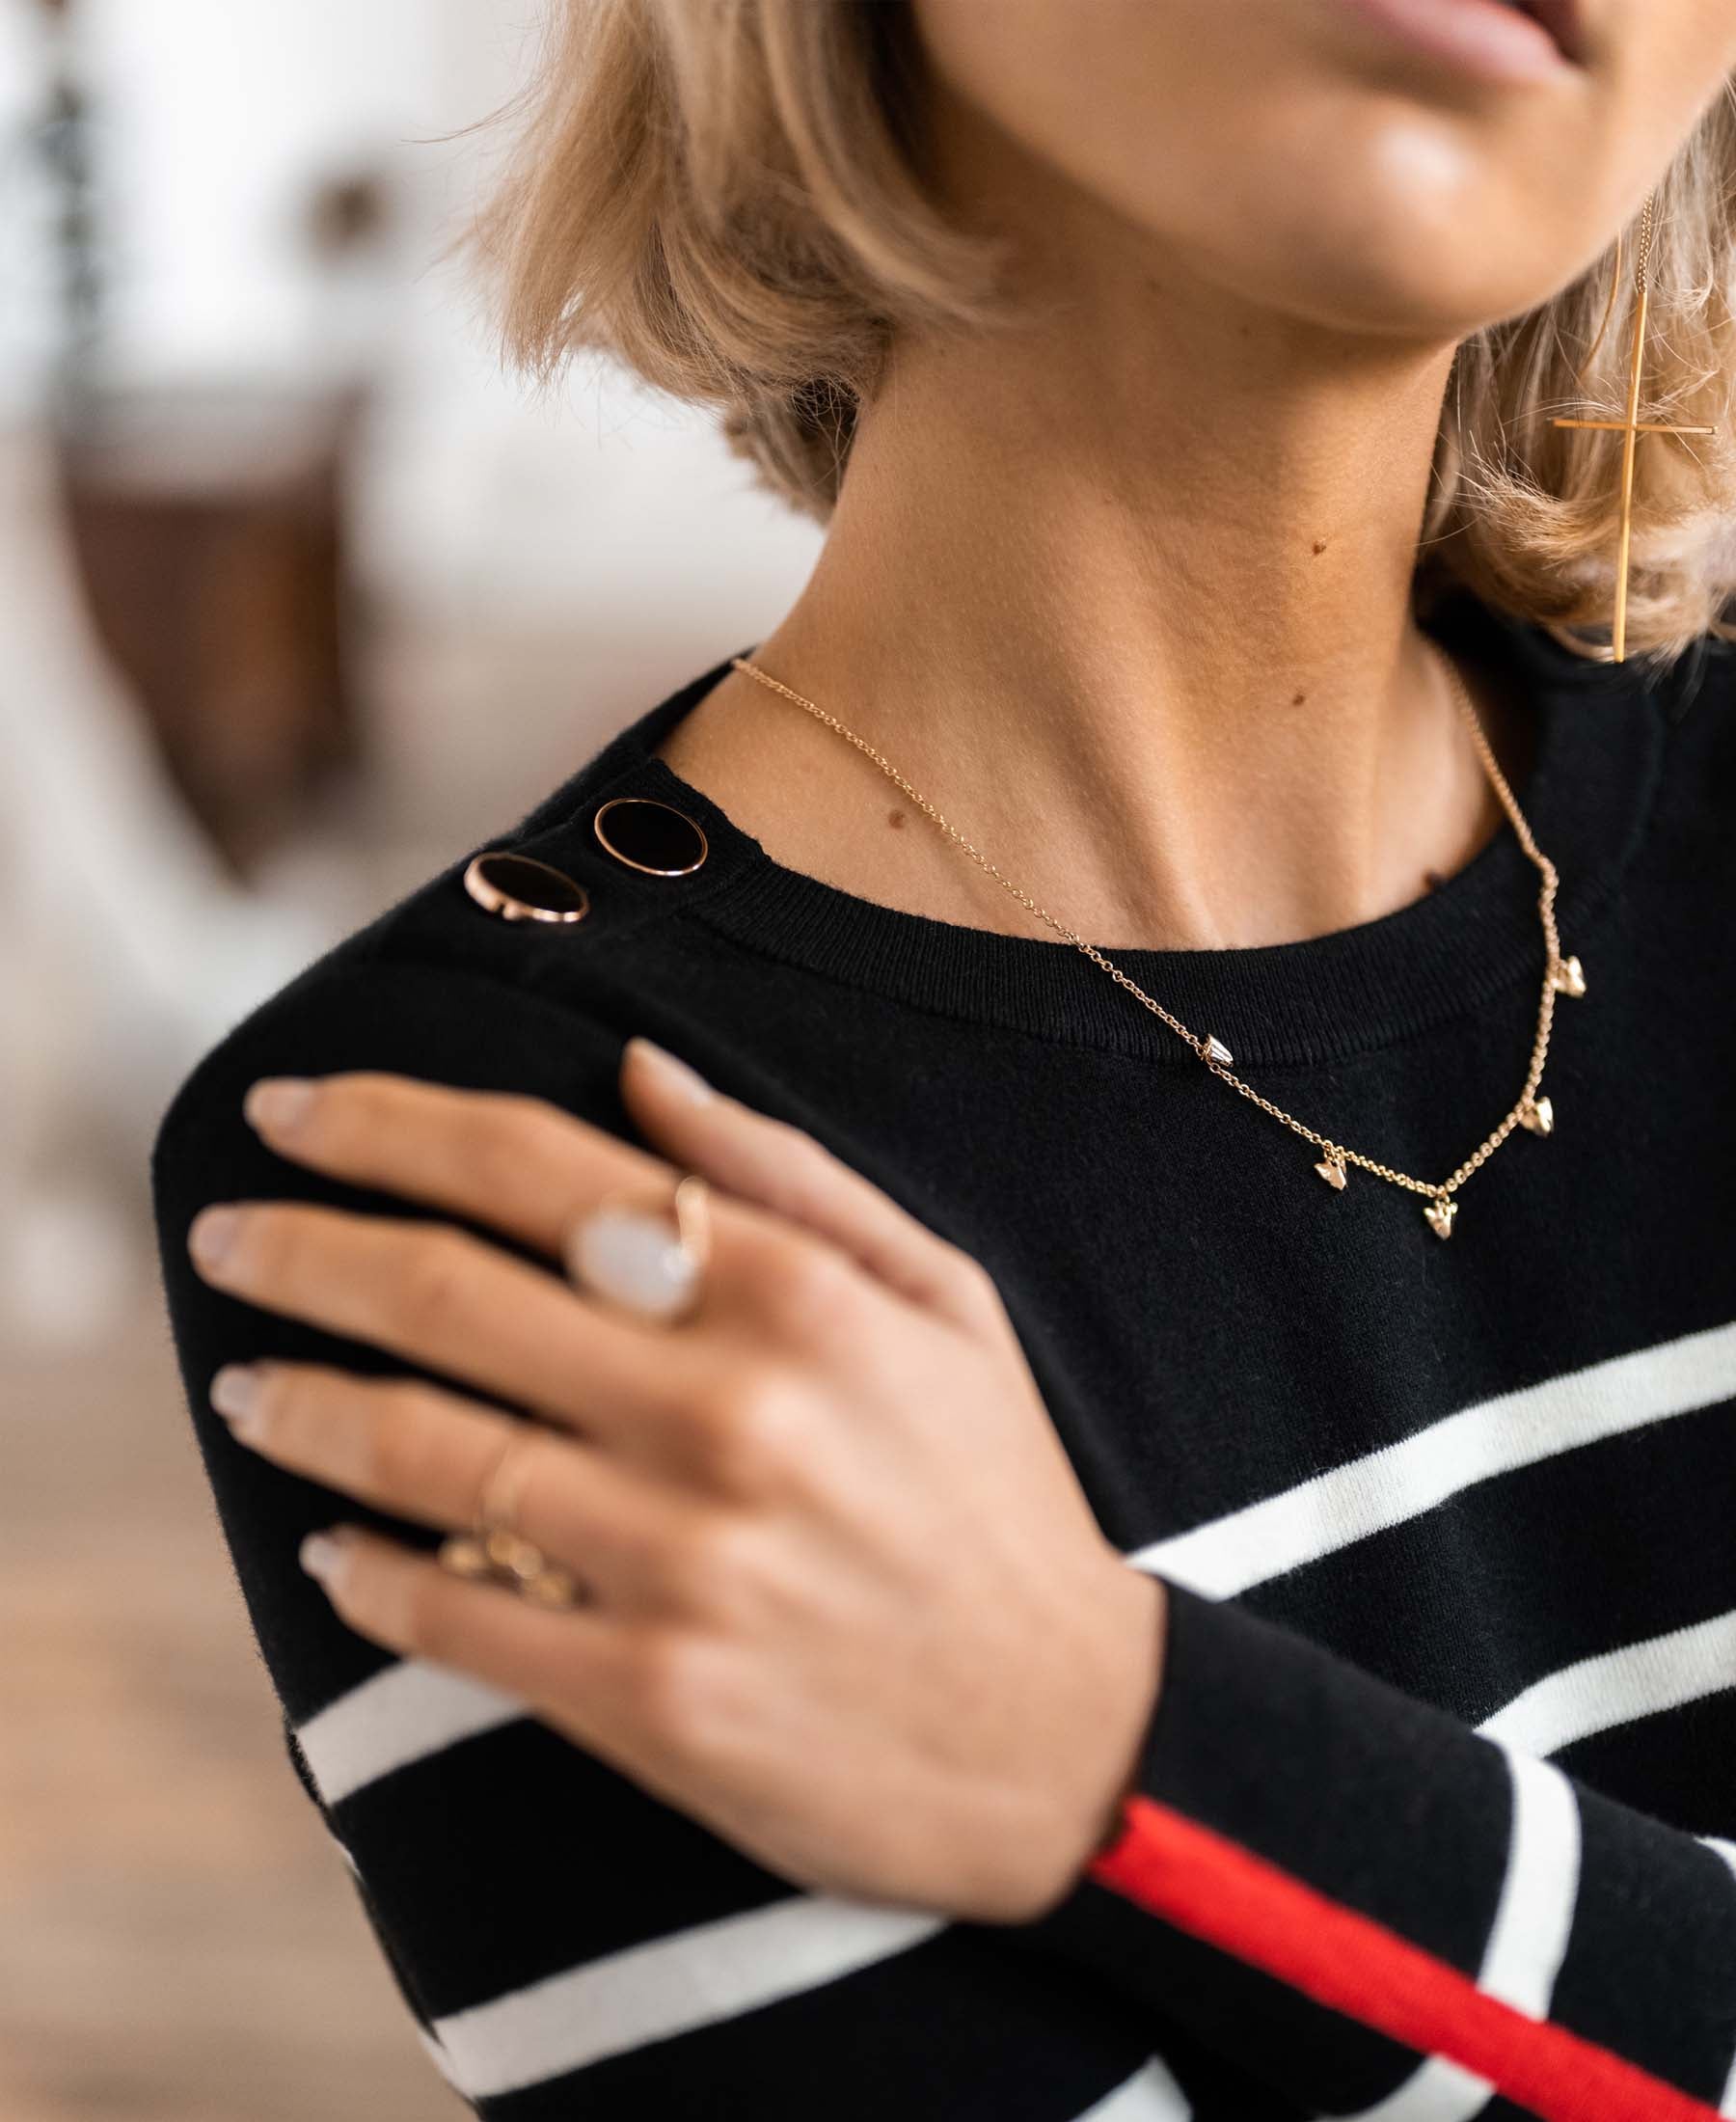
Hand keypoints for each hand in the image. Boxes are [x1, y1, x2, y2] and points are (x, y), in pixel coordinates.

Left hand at [184, 1037, 1165, 1922]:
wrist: (1066, 1739)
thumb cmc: (994, 1497)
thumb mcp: (940, 1300)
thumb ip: (785, 1178)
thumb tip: (638, 1069)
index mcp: (797, 1298)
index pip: (541, 1170)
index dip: (389, 1126)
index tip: (292, 1112)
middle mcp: (730, 1415)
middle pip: (448, 1294)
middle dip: (302, 1247)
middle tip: (224, 1232)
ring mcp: (684, 1564)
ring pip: (427, 1453)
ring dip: (304, 1406)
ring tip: (238, 1384)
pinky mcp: (651, 1701)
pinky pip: (458, 1619)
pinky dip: (368, 1574)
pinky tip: (329, 1545)